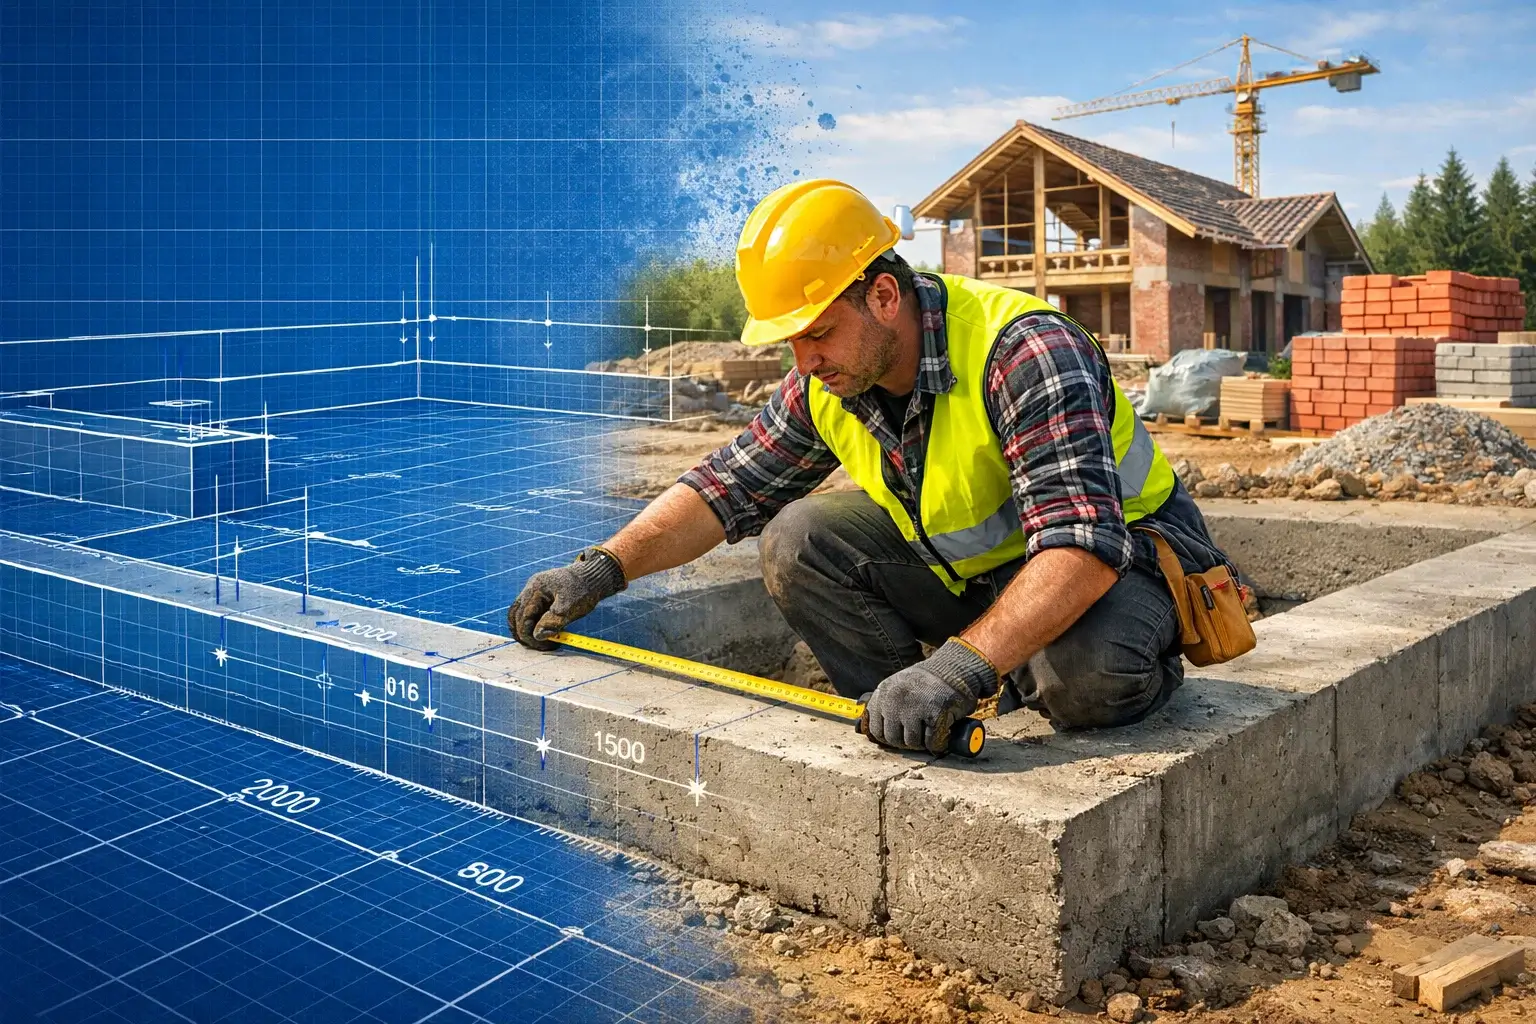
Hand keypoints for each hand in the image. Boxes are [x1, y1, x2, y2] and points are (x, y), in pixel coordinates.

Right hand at [507, 547, 626, 649]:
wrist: (593, 577)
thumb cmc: (583, 590)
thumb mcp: (570, 607)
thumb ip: (553, 621)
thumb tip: (538, 635)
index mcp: (536, 588)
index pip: (523, 615)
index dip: (528, 633)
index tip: (541, 645)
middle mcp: (531, 588)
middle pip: (517, 614)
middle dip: (525, 633)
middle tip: (540, 647)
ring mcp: (534, 592)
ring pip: (520, 614)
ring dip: (525, 629)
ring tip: (538, 643)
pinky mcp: (539, 597)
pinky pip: (529, 612)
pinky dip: (531, 624)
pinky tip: (541, 633)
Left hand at [861, 639, 997, 754]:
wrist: (955, 668)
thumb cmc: (927, 681)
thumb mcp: (898, 685)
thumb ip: (885, 702)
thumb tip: (867, 729)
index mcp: (884, 692)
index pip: (875, 728)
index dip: (887, 737)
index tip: (899, 736)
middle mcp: (895, 700)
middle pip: (892, 738)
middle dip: (905, 742)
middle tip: (917, 738)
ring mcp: (915, 707)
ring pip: (911, 742)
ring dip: (922, 744)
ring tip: (929, 735)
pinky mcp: (935, 714)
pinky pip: (932, 742)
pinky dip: (938, 744)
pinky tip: (941, 737)